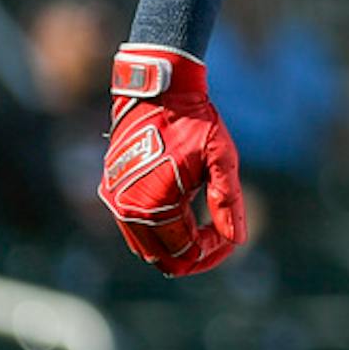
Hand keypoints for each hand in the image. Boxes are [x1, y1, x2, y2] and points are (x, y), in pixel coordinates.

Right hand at [97, 45, 246, 275]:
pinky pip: (135, 228)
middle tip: (218, 240)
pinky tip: (183, 215)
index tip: (230, 236)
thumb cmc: (195, 121)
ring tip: (204, 227)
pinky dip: (159, 230)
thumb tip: (237, 240)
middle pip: (162, 259)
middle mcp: (127, 210)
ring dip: (175, 244)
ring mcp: (115, 201)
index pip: (185, 252)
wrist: (159, 90)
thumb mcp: (221, 158)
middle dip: (194, 255)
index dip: (212, 251)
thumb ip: (228, 201)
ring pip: (146, 247)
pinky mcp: (111, 190)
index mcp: (154, 205)